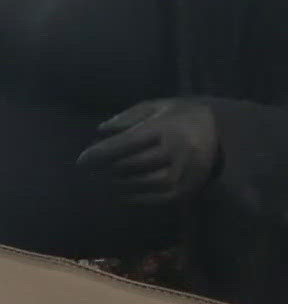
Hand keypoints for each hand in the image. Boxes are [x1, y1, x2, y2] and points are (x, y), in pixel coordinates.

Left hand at [77, 98, 220, 204]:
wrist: (221, 132)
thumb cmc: (180, 116)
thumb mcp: (157, 106)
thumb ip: (128, 116)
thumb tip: (102, 130)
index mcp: (165, 129)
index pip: (126, 144)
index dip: (101, 153)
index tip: (82, 159)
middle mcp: (175, 152)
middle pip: (131, 165)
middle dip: (106, 169)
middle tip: (89, 170)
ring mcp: (184, 172)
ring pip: (143, 183)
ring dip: (118, 183)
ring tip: (102, 179)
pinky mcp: (188, 188)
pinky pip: (157, 197)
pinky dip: (135, 196)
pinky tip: (121, 191)